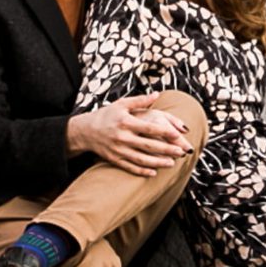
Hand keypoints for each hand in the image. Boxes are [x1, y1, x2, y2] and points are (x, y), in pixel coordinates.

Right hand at [66, 94, 194, 177]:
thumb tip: (157, 94)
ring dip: (158, 162)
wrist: (84, 130)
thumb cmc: (106, 115)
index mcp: (125, 122)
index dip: (164, 132)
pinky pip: (130, 167)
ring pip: (141, 159)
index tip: (178, 135)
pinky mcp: (114, 159)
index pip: (148, 128)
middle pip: (148, 145)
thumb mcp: (120, 104)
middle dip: (166, 149)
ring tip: (172, 163)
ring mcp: (118, 149)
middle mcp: (121, 136)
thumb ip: (140, 100)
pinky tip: (154, 172)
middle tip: (181, 151)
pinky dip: (142, 171)